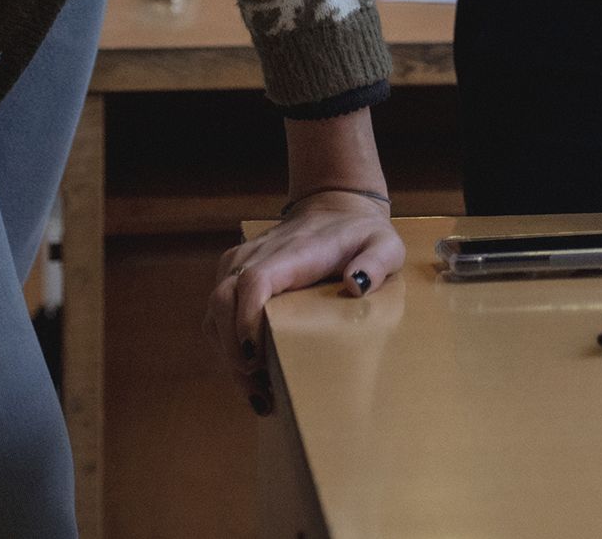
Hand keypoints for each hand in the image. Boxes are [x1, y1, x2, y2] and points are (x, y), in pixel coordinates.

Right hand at [206, 189, 402, 415]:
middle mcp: (256, 255)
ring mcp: (240, 263)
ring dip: (229, 354)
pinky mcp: (234, 274)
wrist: (334, 207)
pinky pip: (219, 312)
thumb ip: (377, 262)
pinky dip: (227, 345)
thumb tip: (355, 285)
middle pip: (223, 300)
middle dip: (234, 350)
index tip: (254, 357)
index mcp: (292, 252)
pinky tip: (251, 375)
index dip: (245, 320)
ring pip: (216, 311)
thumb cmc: (361, 233)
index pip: (254, 281)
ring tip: (258, 394)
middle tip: (260, 391)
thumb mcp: (385, 244)